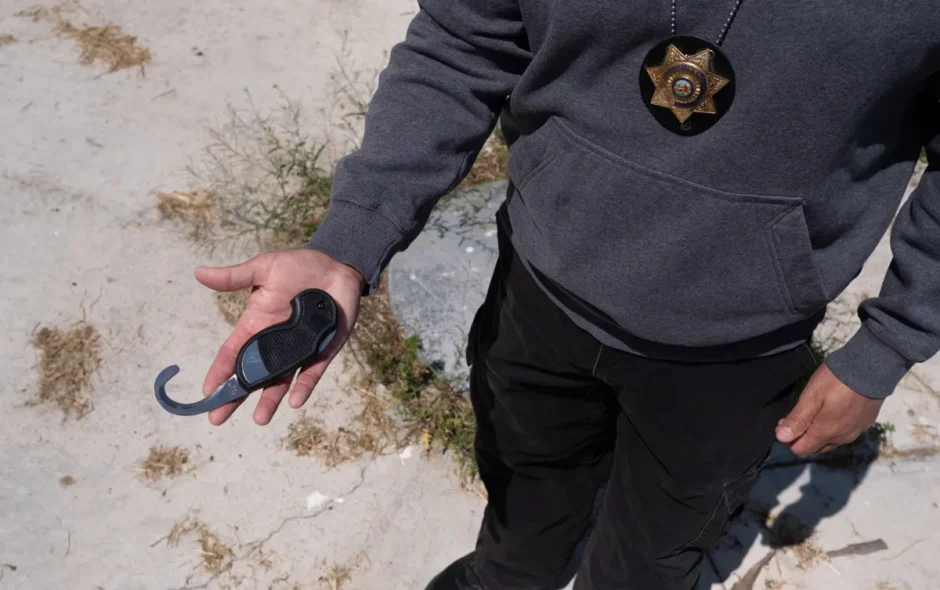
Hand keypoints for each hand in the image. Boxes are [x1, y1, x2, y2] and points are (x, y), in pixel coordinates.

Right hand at [194, 249, 364, 425]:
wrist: (336, 265)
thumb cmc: (299, 266)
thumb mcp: (263, 268)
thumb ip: (234, 277)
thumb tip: (199, 273)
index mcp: (256, 324)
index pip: (233, 353)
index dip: (219, 372)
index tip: (206, 392)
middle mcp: (275, 342)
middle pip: (252, 374)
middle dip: (236, 396)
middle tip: (218, 418)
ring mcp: (299, 349)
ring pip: (281, 380)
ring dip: (269, 399)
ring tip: (259, 419)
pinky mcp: (323, 350)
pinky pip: (311, 372)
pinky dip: (303, 386)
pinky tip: (294, 401)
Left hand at [776, 363, 884, 456]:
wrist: (872, 369)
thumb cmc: (836, 381)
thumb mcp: (811, 397)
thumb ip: (797, 419)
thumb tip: (781, 438)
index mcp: (825, 434)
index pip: (801, 450)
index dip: (788, 440)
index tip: (784, 422)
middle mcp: (841, 439)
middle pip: (815, 447)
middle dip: (802, 436)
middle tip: (796, 416)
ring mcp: (855, 432)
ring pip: (830, 442)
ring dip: (818, 433)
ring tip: (813, 413)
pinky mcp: (864, 424)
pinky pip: (844, 433)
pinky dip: (834, 428)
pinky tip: (832, 411)